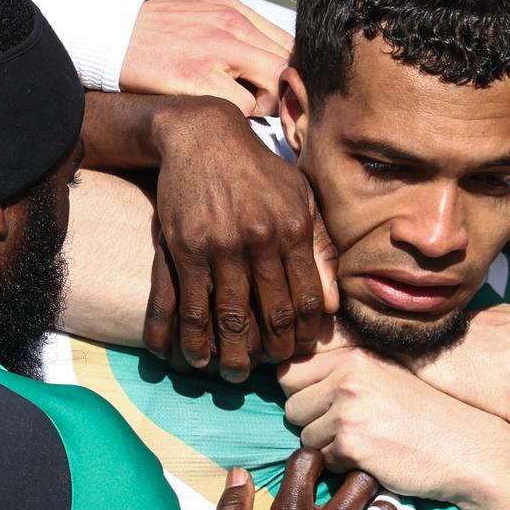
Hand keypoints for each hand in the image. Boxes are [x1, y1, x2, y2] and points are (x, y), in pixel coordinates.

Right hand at [120, 0, 293, 115]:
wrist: (108, 36)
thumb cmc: (154, 30)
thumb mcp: (199, 11)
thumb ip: (235, 27)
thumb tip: (269, 52)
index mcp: (234, 10)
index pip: (288, 44)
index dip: (289, 71)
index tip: (276, 88)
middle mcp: (231, 26)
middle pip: (286, 67)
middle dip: (280, 91)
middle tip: (262, 105)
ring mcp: (216, 52)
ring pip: (271, 88)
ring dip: (260, 105)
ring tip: (235, 106)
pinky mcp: (197, 78)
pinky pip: (243, 107)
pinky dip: (236, 115)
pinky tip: (216, 110)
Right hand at [148, 101, 337, 377]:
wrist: (202, 137)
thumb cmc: (257, 171)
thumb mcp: (298, 198)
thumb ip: (317, 249)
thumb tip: (327, 306)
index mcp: (290, 229)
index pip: (303, 299)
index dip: (304, 334)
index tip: (301, 350)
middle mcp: (255, 241)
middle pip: (268, 316)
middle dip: (270, 351)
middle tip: (268, 368)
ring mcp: (215, 247)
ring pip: (225, 319)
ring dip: (227, 354)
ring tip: (230, 372)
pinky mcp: (181, 249)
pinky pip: (182, 305)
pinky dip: (182, 336)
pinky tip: (186, 355)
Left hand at [278, 346, 509, 505]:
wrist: (465, 447)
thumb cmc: (426, 415)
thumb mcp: (384, 377)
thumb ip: (343, 374)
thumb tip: (286, 379)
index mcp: (353, 356)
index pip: (289, 371)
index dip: (302, 392)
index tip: (322, 405)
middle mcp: (346, 378)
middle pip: (292, 407)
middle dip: (312, 422)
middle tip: (349, 429)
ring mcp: (348, 411)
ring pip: (304, 437)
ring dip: (327, 446)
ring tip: (365, 442)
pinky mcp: (352, 445)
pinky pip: (324, 460)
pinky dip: (342, 466)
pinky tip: (373, 458)